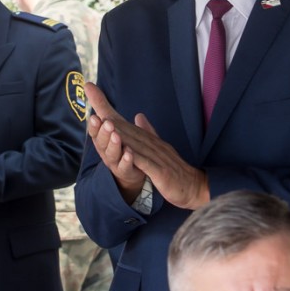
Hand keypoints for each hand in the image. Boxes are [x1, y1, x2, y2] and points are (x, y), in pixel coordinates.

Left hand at [85, 83, 208, 210]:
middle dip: (111, 120)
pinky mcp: (161, 172)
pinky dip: (136, 157)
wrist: (193, 186)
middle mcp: (152, 145)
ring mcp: (157, 158)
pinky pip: (146, 164)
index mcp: (149, 141)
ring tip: (106, 125)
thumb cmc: (174, 169)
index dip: (111, 115)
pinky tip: (126, 152)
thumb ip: (149, 132)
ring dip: (121, 135)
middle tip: (96, 108)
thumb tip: (139, 116)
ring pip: (136, 145)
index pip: (128, 127)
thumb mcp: (159, 148)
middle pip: (129, 132)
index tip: (97, 104)